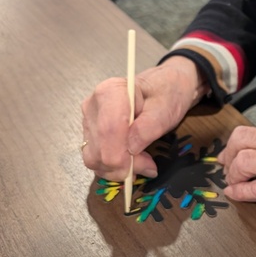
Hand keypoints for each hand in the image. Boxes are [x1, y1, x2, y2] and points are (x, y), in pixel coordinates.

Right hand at [81, 57, 205, 179]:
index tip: (146, 164)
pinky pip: (96, 160)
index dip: (122, 156)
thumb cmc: (166, 93)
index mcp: (110, 92)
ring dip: (118, 169)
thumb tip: (131, 149)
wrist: (163, 87)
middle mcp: (93, 106)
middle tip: (150, 165)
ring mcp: (90, 121)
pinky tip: (132, 162)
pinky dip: (114, 168)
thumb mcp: (165, 109)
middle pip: (99, 149)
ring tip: (142, 162)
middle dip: (124, 165)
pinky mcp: (91, 135)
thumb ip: (148, 128)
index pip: (107, 131)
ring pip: (94, 159)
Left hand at [219, 116, 255, 239]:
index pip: (251, 132)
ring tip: (234, 181)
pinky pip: (255, 190)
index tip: (230, 151)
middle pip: (240, 142)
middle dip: (228, 154)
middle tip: (226, 165)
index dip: (236, 144)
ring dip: (232, 174)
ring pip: (242, 165)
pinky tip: (235, 194)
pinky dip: (239, 192)